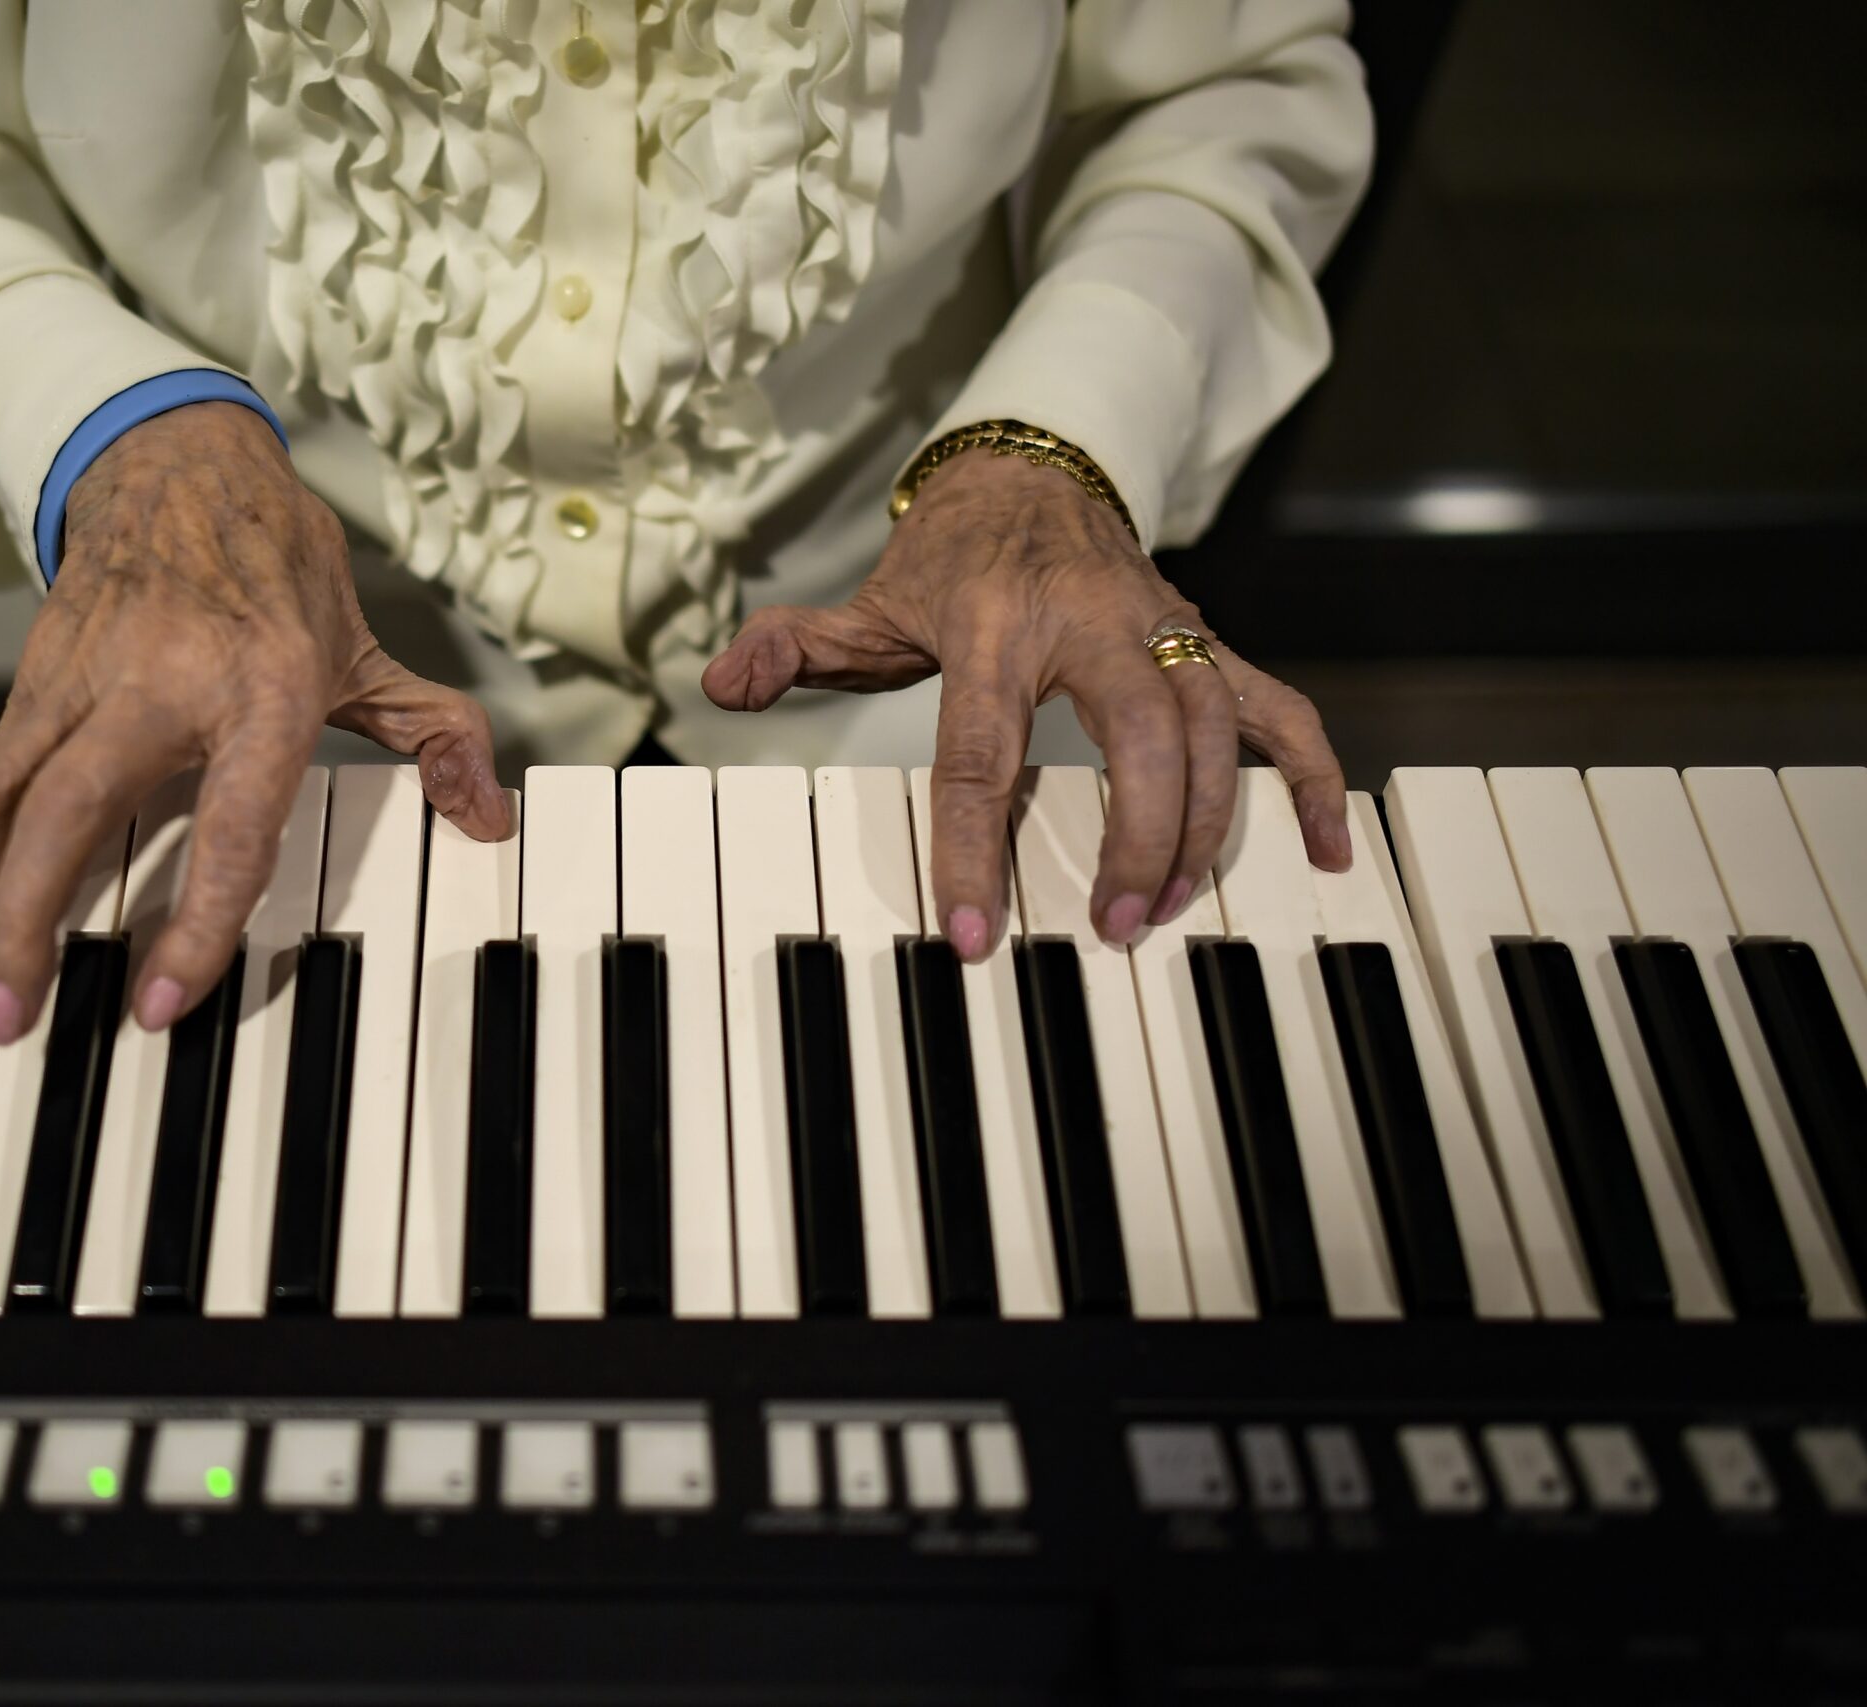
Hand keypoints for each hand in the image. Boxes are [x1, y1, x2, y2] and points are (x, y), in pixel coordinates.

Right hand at [0, 401, 509, 1042]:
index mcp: (263, 690)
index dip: (196, 921)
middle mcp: (160, 683)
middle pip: (71, 813)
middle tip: (14, 1016)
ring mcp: (84, 676)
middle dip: (30, 921)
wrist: (176, 458)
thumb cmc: (274, 566)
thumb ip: (430, 734)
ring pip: (7, 800)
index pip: (230, 826)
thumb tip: (487, 814)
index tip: (161, 1000)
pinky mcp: (31, 675)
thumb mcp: (365, 648)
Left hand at [701, 447, 1346, 954]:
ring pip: (1218, 732)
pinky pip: (1284, 710)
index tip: (976, 933)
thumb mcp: (867, 603)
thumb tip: (718, 681)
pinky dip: (1315, 778)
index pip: (982, 752)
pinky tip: (1329, 850)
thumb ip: (795, 649)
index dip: (973, 848)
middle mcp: (1096, 625)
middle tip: (1112, 928)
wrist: (1033, 466)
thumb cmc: (949, 556)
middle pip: (1142, 741)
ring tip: (1169, 908)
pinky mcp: (1208, 644)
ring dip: (1208, 828)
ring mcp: (1165, 632)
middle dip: (1135, 841)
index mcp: (997, 628)